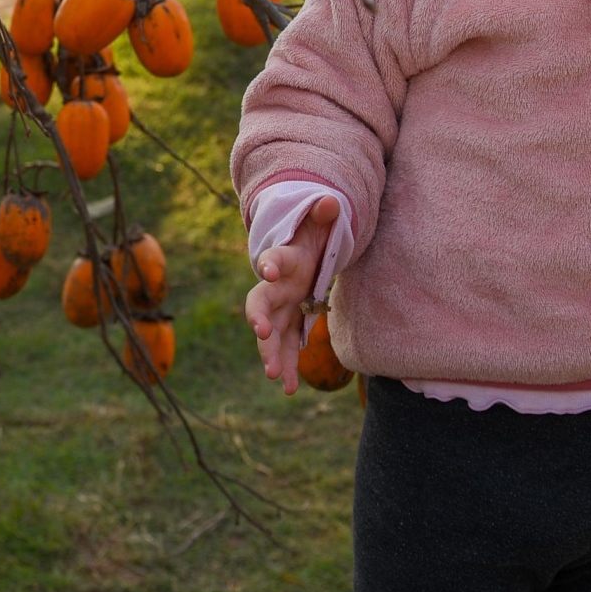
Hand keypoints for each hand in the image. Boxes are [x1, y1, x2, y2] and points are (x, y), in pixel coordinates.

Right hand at [244, 194, 340, 394]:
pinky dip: (286, 367)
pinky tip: (289, 389)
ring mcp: (280, 308)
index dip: (271, 262)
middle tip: (263, 333)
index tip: (269, 270)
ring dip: (271, 353)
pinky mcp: (287, 324)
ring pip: (271, 332)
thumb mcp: (319, 223)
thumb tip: (330, 202)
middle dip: (260, 318)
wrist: (301, 255)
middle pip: (261, 302)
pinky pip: (285, 348)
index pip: (274, 259)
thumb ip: (322, 214)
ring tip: (275, 376)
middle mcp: (276, 286)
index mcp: (285, 259)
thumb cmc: (311, 237)